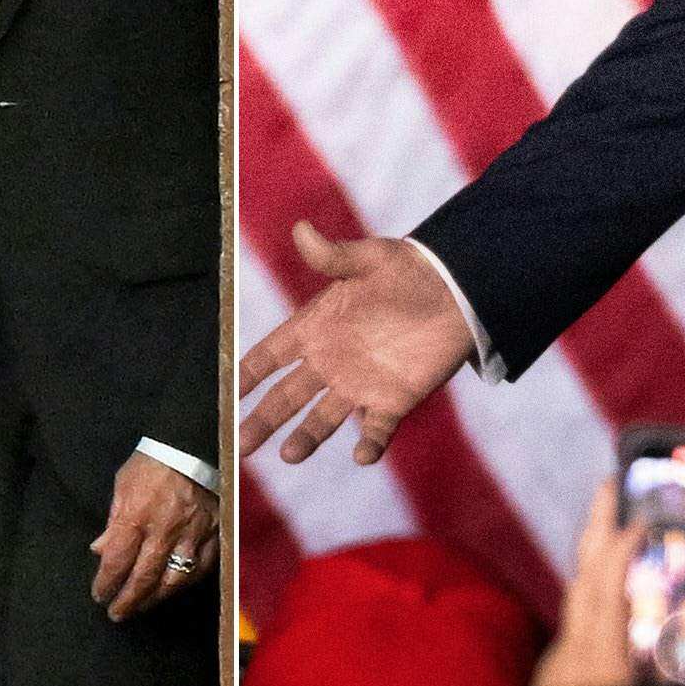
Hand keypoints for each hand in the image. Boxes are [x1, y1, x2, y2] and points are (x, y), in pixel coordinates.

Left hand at [89, 449, 219, 618]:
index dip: (106, 583)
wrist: (191, 446)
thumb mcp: (122, 486)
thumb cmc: (152, 463)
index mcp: (136, 517)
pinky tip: (173, 589)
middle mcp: (163, 531)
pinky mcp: (212, 534)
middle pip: (143, 578)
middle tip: (117, 613)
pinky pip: (201, 568)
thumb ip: (113, 522)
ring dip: (154, 599)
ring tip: (142, 607)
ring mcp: (191, 535)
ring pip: (173, 579)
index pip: (116, 562)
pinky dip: (186, 583)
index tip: (100, 595)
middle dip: (128, 600)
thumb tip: (100, 551)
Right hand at [237, 220, 476, 465]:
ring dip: (307, 437)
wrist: (456, 290)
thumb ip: (334, 255)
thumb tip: (300, 229)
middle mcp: (331, 361)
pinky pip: (377, 429)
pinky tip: (363, 456)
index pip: (271, 353)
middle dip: (263, 419)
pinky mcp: (394, 400)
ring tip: (290, 455)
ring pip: (324, 418)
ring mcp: (360, 384)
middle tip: (239, 445)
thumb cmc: (408, 269)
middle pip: (287, 396)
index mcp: (317, 326)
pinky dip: (370, 444)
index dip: (249, 372)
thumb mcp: (369, 258)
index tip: (228, 394)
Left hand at [529, 477, 641, 685]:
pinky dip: (595, 594)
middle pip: (584, 580)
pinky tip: (613, 592)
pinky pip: (576, 623)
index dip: (620, 553)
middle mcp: (574, 659)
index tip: (639, 522)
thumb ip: (683, 673)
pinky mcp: (555, 680)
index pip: (606, 592)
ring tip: (618, 527)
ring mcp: (559, 668)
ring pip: (576, 601)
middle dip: (597, 530)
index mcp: (604, 667)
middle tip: (612, 486)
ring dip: (596, 559)